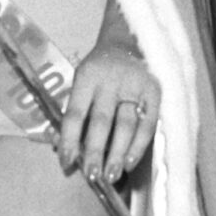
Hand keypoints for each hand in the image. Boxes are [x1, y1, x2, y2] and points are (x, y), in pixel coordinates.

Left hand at [60, 42, 157, 184]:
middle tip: (92, 176)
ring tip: (111, 176)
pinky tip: (129, 162)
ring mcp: (134, 86)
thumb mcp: (82, 80)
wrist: (130, 39)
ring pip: (126, 125)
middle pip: (102, 122)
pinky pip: (147, 123)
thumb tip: (62, 148)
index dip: (70, 140)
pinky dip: (139, 145)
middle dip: (96, 152)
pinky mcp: (154, 91)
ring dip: (118, 153)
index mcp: (87, 76)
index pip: (75, 113)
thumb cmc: (100, 68)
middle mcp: (110, 80)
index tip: (66, 163)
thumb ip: (75, 111)